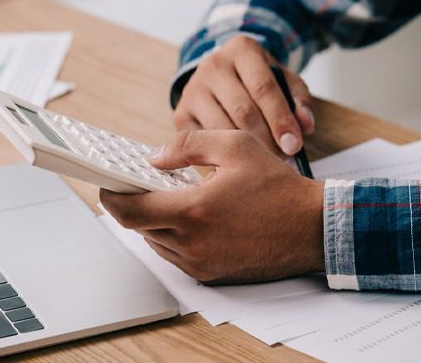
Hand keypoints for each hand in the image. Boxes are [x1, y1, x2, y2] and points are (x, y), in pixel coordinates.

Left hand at [100, 130, 324, 284]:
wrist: (312, 228)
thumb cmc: (278, 189)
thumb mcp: (234, 147)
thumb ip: (186, 146)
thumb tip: (153, 157)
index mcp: (193, 212)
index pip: (130, 212)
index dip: (112, 198)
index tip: (107, 185)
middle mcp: (193, 244)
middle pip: (140, 227)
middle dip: (135, 205)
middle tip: (142, 185)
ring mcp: (201, 264)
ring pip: (156, 242)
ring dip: (155, 221)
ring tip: (171, 199)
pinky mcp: (211, 274)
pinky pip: (176, 256)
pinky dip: (173, 237)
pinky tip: (190, 218)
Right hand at [174, 36, 314, 156]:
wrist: (220, 77)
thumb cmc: (256, 81)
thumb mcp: (284, 81)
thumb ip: (300, 101)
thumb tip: (305, 126)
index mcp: (242, 50)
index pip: (263, 87)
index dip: (280, 119)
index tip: (294, 145)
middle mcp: (212, 66)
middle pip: (242, 110)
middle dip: (266, 140)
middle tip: (282, 159)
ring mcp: (192, 89)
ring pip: (222, 128)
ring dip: (244, 151)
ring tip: (263, 162)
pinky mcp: (181, 113)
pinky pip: (205, 141)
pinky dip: (223, 154)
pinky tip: (237, 160)